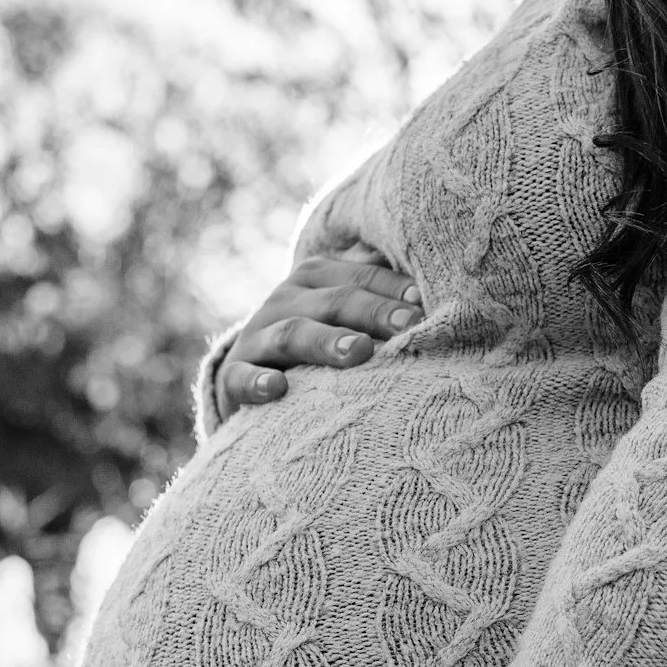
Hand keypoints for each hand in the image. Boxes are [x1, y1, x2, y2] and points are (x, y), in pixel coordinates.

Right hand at [216, 242, 424, 420]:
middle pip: (333, 301)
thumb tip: (432, 284)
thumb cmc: (318, 340)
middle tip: (407, 328)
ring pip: (293, 334)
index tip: (426, 305)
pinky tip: (279, 389)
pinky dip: (258, 383)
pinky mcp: (233, 377)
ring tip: (358, 353)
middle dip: (372, 313)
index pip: (360, 276)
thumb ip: (377, 294)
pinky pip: (243, 378)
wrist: (251, 376)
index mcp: (316, 278)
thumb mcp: (342, 313)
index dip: (393, 289)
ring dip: (325, 341)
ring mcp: (258, 337)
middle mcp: (285, 300)